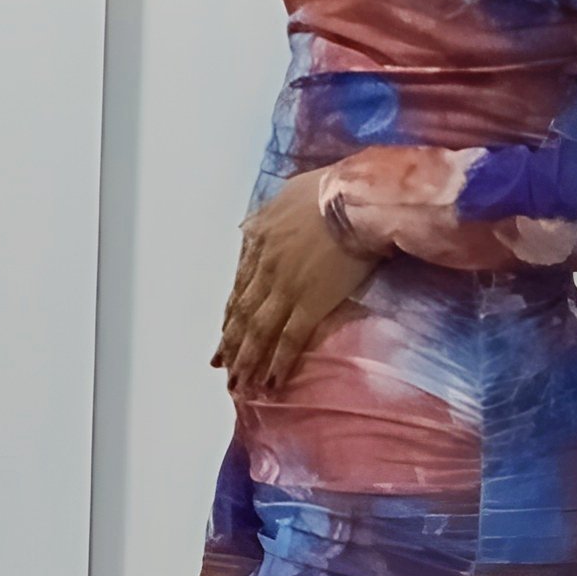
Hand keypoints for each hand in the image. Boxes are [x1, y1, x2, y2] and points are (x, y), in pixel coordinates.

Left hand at [211, 169, 378, 393]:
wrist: (353, 198)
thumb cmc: (329, 188)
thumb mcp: (286, 194)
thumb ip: (268, 216)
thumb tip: (254, 227)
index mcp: (259, 240)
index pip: (239, 286)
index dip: (230, 315)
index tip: (224, 335)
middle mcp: (265, 267)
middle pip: (242, 313)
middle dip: (231, 345)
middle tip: (223, 370)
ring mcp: (285, 287)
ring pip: (258, 331)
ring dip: (247, 361)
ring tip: (240, 386)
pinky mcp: (310, 303)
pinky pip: (289, 339)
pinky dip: (278, 363)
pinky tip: (271, 383)